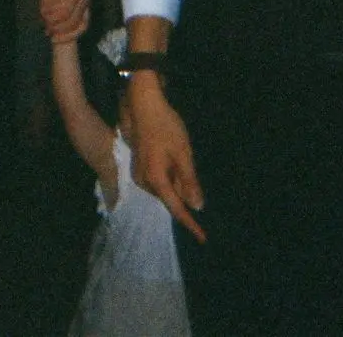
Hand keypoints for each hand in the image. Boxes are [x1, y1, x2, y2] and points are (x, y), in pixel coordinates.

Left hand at [39, 0, 89, 40]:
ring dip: (68, 34)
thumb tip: (45, 16)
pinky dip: (75, 31)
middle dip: (60, 30)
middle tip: (48, 33)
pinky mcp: (87, 6)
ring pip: (82, 25)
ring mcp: (87, 3)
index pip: (64, 12)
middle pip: (73, 22)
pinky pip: (84, 22)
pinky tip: (65, 35)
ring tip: (56, 38)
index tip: (45, 25)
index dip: (54, 21)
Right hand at [129, 78, 204, 242]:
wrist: (143, 104)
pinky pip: (158, 178)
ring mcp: (139, 172)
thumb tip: (197, 207)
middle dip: (183, 193)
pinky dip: (170, 175)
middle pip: (169, 197)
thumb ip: (189, 181)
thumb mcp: (183, 154)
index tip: (203, 237)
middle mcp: (144, 181)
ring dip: (176, 182)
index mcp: (156, 180)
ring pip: (164, 187)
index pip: (176, 208)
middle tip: (190, 166)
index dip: (191, 223)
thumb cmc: (165, 127)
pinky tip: (173, 157)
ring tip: (181, 156)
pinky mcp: (139, 164)